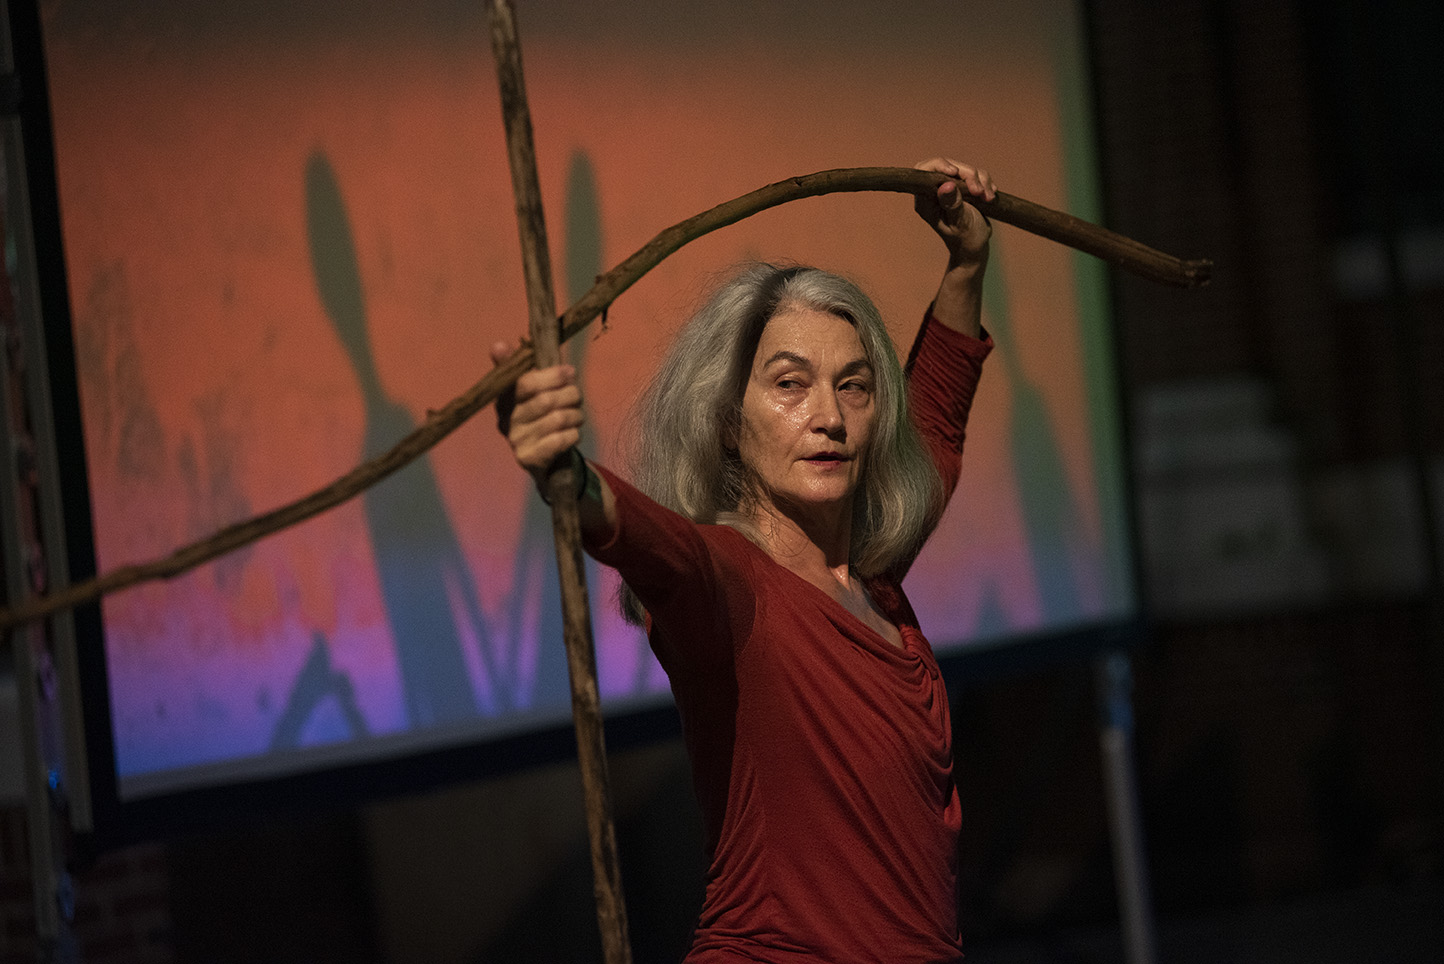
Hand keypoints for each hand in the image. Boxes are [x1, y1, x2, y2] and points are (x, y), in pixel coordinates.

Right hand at [489, 340, 584, 482]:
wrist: (543, 460)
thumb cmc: (539, 417)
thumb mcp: (532, 391)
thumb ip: (523, 368)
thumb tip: (498, 345)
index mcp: (505, 399)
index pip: (525, 383)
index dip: (551, 375)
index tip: (570, 371)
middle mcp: (507, 420)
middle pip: (546, 401)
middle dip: (570, 395)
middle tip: (577, 395)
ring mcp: (517, 441)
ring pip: (558, 419)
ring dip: (575, 415)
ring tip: (577, 415)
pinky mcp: (529, 459)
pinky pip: (560, 440)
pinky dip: (573, 433)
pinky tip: (572, 432)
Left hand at [913, 156, 994, 269]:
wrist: (975, 246)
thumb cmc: (965, 239)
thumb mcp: (960, 223)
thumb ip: (952, 204)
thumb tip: (945, 186)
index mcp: (926, 201)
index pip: (924, 172)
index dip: (938, 165)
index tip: (954, 172)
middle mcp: (935, 192)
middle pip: (948, 166)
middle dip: (968, 175)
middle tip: (980, 192)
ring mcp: (949, 188)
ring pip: (964, 169)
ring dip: (980, 181)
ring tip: (987, 198)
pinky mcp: (962, 187)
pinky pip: (975, 175)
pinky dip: (985, 182)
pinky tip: (990, 196)